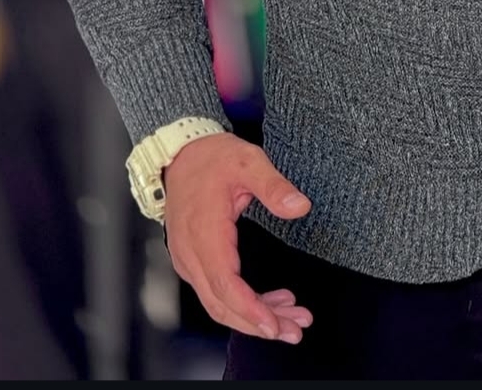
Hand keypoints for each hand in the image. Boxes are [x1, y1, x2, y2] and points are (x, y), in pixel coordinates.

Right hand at [163, 133, 314, 342]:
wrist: (181, 153)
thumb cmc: (213, 157)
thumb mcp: (248, 161)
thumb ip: (274, 185)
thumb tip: (300, 206)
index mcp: (204, 232)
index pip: (224, 284)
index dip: (250, 309)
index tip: (275, 325)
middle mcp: (191, 253)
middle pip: (222, 304)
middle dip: (259, 323)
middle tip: (295, 329)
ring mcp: (189, 259)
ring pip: (218, 303)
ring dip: (253, 317)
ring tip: (291, 319)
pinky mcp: (193, 260)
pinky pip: (216, 292)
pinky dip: (243, 304)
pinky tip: (272, 300)